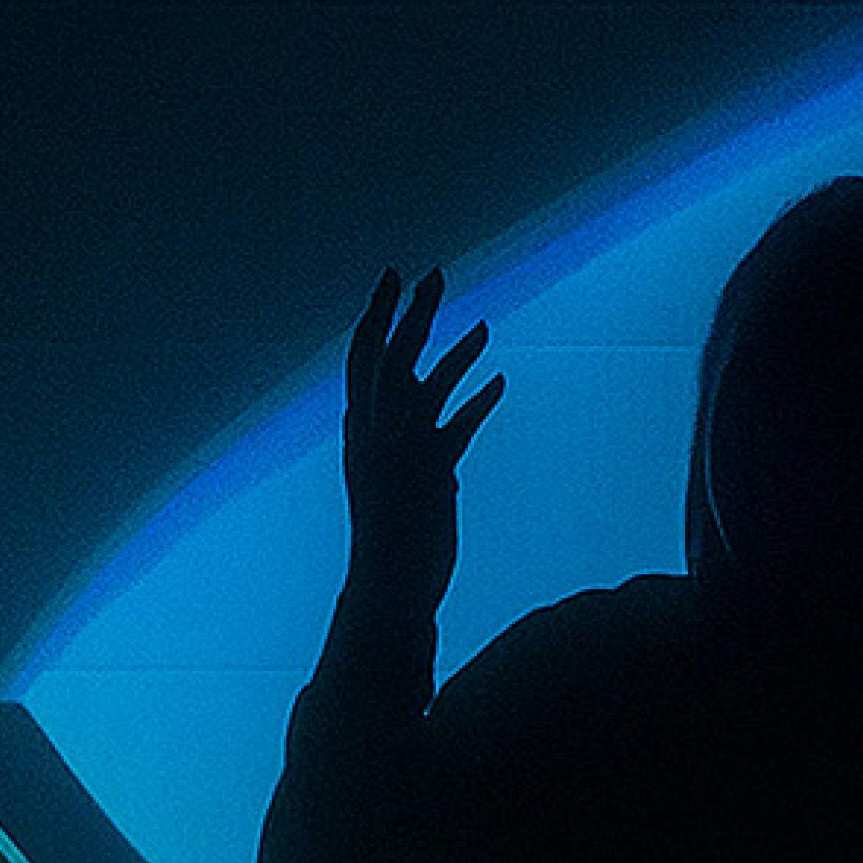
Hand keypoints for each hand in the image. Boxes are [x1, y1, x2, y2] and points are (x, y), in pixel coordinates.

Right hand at [341, 267, 503, 620]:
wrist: (386, 590)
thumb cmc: (394, 536)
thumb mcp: (398, 476)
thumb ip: (416, 439)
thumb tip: (443, 417)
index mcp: (360, 432)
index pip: (361, 359)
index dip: (378, 315)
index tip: (395, 277)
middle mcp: (372, 437)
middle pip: (388, 359)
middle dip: (411, 314)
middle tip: (434, 273)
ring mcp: (398, 456)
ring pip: (421, 387)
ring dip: (455, 353)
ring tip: (486, 325)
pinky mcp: (428, 477)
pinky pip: (455, 429)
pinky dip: (478, 403)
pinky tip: (502, 381)